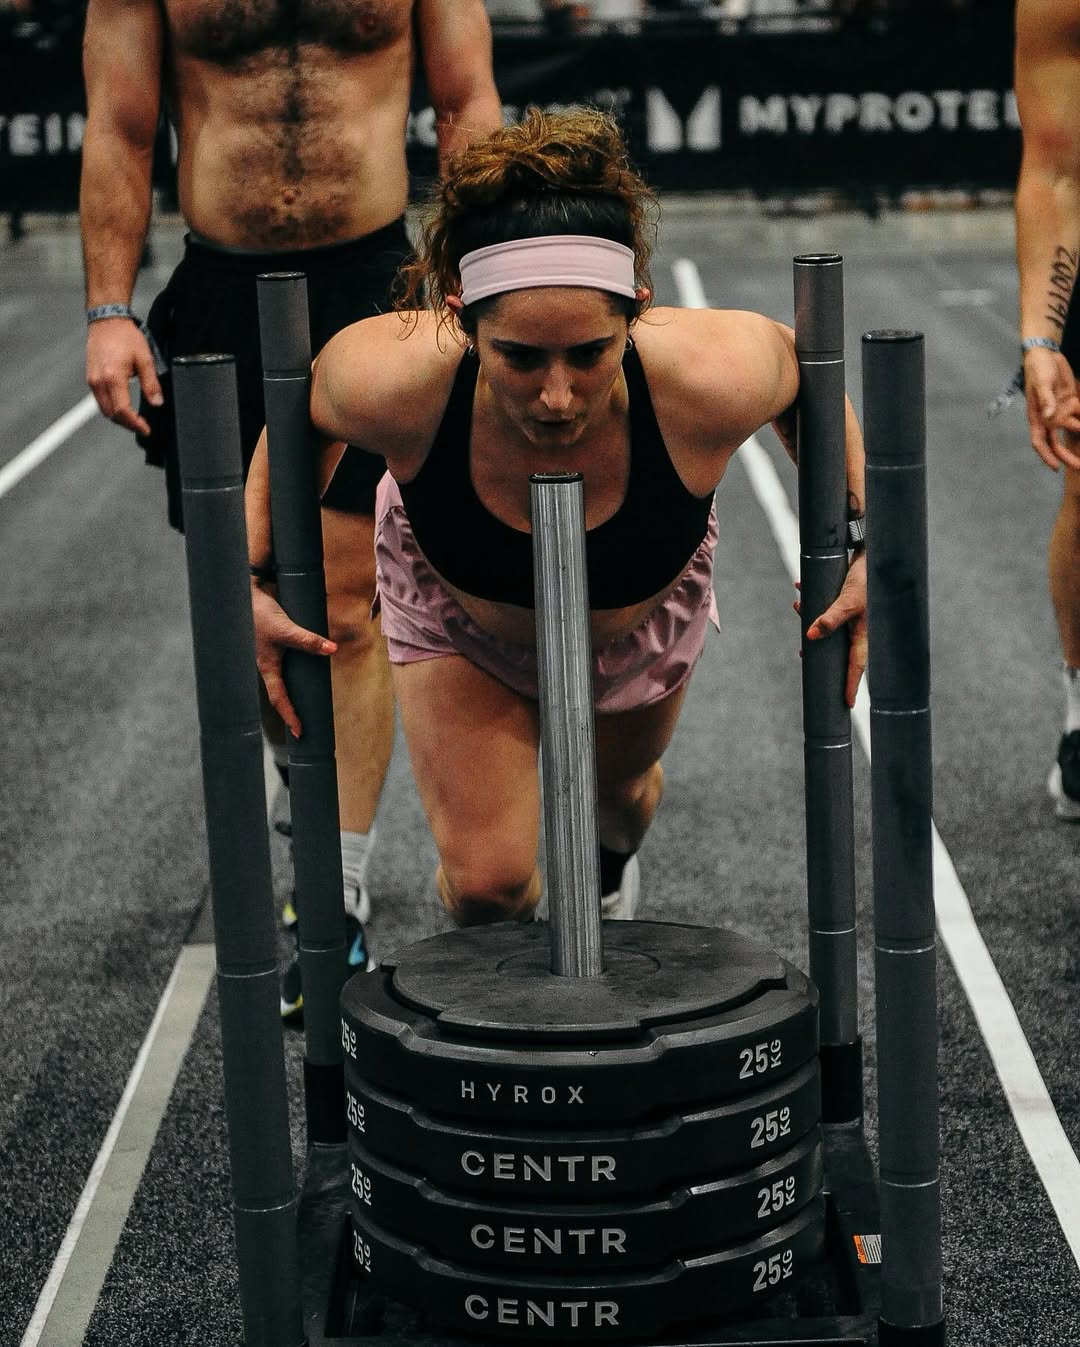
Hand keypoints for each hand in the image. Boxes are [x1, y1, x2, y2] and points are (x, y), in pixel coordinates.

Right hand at [86, 318, 162, 435]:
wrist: (107, 320)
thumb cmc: (125, 336)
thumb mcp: (145, 358)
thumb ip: (151, 383)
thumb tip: (157, 402)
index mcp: (113, 378)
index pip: (122, 410)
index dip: (135, 424)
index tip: (146, 429)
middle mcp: (98, 382)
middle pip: (111, 414)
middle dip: (127, 424)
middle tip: (142, 427)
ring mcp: (92, 380)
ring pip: (104, 409)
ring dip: (119, 418)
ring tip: (135, 420)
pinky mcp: (90, 378)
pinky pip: (100, 400)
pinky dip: (112, 408)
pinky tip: (123, 407)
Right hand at [251, 580, 337, 737]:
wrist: (244, 591)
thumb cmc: (260, 613)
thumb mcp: (286, 629)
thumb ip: (308, 640)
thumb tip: (332, 649)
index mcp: (267, 667)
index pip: (279, 699)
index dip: (290, 716)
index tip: (299, 733)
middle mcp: (267, 664)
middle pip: (280, 693)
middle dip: (292, 709)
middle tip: (305, 724)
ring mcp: (270, 654)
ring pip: (283, 678)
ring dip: (295, 689)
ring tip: (310, 701)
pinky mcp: (275, 642)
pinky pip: (287, 661)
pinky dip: (296, 667)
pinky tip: (308, 667)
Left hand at [794, 552, 867, 707]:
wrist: (873, 552)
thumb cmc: (865, 579)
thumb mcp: (846, 601)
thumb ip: (829, 619)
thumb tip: (810, 638)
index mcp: (862, 634)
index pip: (855, 666)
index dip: (850, 685)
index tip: (846, 704)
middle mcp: (857, 628)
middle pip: (837, 649)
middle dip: (819, 651)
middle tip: (806, 658)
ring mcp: (851, 615)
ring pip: (828, 626)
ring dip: (811, 619)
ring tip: (798, 609)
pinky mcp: (844, 600)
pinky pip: (826, 606)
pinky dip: (813, 601)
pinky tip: (802, 589)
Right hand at [1022, 347, 1079, 471]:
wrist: (1046, 354)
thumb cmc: (1038, 369)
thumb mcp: (1041, 383)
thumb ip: (1046, 399)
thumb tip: (1050, 416)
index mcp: (1037, 417)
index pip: (1039, 442)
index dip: (1046, 456)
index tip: (1056, 467)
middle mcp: (1049, 419)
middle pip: (1057, 443)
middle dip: (1067, 457)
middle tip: (1079, 467)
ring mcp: (1061, 412)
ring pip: (1072, 431)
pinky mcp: (1071, 402)